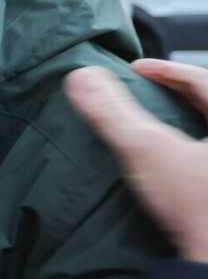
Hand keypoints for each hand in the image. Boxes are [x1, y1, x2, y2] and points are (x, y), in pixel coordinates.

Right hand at [65, 59, 207, 262]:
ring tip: (158, 122)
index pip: (203, 79)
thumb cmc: (195, 208)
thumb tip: (81, 77)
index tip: (136, 70)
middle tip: (148, 90)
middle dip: (180, 91)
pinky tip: (171, 162)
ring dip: (188, 120)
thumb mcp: (145, 149)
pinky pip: (204, 156)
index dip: (166, 69)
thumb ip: (112, 111)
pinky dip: (192, 149)